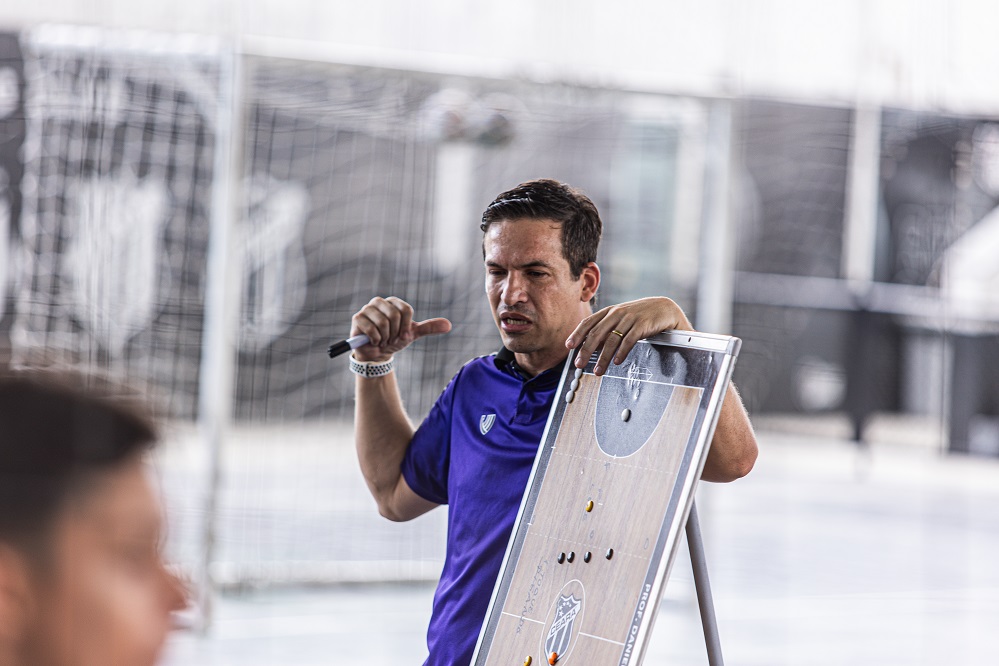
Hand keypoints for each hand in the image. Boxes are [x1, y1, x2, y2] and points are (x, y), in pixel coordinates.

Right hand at [350, 297, 451, 361]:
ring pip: (383, 322)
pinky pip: (371, 328)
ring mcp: (367, 309)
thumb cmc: (394, 340)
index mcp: (393, 302)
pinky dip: (376, 339)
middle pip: (395, 315)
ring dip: (385, 337)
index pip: (406, 310)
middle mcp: (379, 302)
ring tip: (382, 340)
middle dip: (395, 333)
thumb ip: (429, 327)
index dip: (406, 327)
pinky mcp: (357, 318)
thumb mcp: (412, 334)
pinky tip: (374, 341)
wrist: (377, 354)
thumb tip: (449, 325)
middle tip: (391, 339)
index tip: (403, 335)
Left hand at [565, 297, 691, 374]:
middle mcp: (617, 313)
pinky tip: (617, 362)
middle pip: (597, 333)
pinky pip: (629, 340)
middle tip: (579, 364)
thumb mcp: (621, 318)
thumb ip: (607, 329)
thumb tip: (590, 346)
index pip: (588, 322)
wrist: (664, 308)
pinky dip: (621, 352)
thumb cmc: (640, 316)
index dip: (577, 334)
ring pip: (611, 339)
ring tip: (598, 371)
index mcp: (609, 311)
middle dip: (586, 350)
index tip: (568, 346)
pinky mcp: (642, 325)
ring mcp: (629, 318)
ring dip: (603, 357)